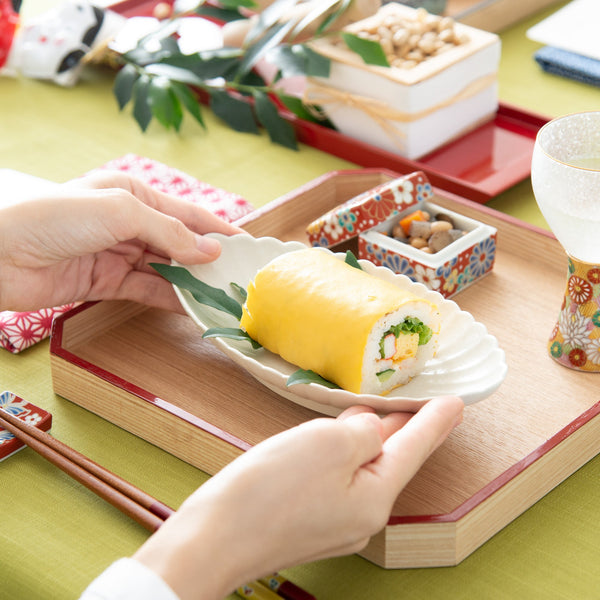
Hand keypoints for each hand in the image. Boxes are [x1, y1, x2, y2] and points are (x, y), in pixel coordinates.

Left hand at [0, 170, 242, 311]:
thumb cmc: (53, 218)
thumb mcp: (120, 212)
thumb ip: (169, 233)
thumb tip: (211, 251)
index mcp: (133, 194)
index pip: (187, 213)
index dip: (219, 230)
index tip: (248, 247)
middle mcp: (128, 222)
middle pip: (180, 243)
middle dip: (209, 259)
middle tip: (240, 278)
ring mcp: (118, 254)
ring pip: (168, 269)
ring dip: (194, 282)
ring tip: (223, 297)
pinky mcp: (107, 282)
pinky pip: (148, 290)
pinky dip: (171, 298)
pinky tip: (193, 308)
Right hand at [134, 395, 463, 599]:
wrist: (210, 541)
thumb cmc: (269, 491)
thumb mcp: (327, 443)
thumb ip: (362, 432)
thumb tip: (370, 431)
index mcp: (374, 498)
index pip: (414, 449)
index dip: (436, 421)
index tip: (458, 403)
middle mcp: (361, 516)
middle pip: (389, 461)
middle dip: (402, 429)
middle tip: (419, 403)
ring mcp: (332, 523)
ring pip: (360, 468)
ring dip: (368, 439)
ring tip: (376, 413)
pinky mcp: (305, 521)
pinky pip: (335, 479)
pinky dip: (341, 454)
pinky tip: (333, 440)